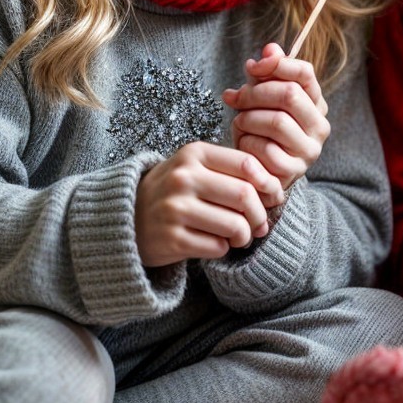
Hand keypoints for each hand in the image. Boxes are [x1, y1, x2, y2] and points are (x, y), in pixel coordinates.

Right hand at [134, 142, 281, 268]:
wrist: (128, 217)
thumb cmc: (174, 192)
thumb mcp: (196, 168)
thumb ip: (232, 172)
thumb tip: (275, 191)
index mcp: (194, 154)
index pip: (247, 164)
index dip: (268, 183)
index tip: (273, 196)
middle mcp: (183, 178)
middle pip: (244, 195)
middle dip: (260, 214)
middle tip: (259, 224)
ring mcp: (175, 209)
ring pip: (235, 225)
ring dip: (245, 235)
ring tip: (239, 236)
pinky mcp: (172, 239)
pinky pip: (217, 247)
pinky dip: (223, 249)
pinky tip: (214, 243)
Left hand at [224, 43, 329, 195]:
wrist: (258, 172)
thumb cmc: (260, 129)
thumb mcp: (262, 98)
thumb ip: (268, 73)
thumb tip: (270, 48)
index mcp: (316, 103)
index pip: (304, 73)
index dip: (275, 65)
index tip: (251, 67)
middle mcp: (319, 126)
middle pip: (289, 94)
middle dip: (255, 93)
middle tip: (236, 97)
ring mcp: (309, 151)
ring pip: (276, 121)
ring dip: (248, 119)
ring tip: (240, 122)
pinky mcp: (293, 171)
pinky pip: (265, 149)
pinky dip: (247, 142)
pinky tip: (244, 143)